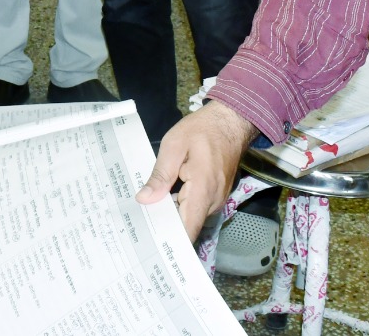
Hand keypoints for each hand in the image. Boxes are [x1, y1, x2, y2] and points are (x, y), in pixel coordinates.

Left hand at [135, 101, 253, 240]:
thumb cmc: (203, 129)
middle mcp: (212, 200)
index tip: (150, 247)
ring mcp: (217, 198)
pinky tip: (163, 200)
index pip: (188, 228)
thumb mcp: (174, 144)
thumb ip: (161, 174)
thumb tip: (144, 199)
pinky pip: (196, 206)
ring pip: (191, 216)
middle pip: (187, 224)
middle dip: (164, 227)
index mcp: (202, 189)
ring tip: (144, 214)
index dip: (171, 242)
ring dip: (172, 215)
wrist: (232, 121)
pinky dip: (180, 205)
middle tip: (136, 227)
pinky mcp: (216, 194)